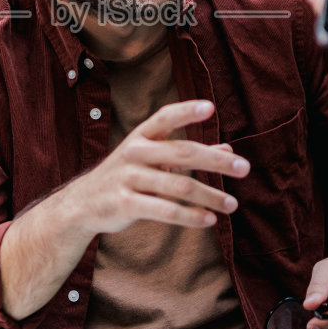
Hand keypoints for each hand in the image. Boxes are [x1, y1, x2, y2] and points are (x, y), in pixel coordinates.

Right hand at [58, 100, 249, 237]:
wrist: (82, 204)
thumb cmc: (126, 177)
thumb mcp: (151, 159)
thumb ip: (186, 153)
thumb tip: (228, 148)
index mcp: (140, 137)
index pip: (165, 117)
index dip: (186, 111)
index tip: (210, 108)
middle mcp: (134, 153)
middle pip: (183, 152)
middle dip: (217, 160)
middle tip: (245, 168)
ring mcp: (128, 178)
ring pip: (180, 186)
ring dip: (211, 196)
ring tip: (233, 204)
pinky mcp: (126, 205)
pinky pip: (166, 211)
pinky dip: (191, 216)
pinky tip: (210, 220)